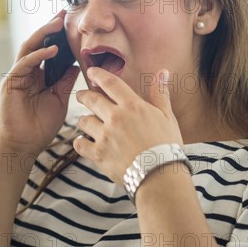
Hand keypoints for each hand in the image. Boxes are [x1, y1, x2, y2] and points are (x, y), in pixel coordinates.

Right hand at [0, 11, 79, 154]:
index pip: (47, 49)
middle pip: (37, 43)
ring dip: (43, 34)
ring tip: (58, 23)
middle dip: (50, 27)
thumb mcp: (59, 100)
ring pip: (29, 48)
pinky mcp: (10, 82)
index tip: (70, 22)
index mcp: (38, 75)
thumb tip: (77, 65)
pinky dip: (38, 55)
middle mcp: (26, 72)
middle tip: (63, 13)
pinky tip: (52, 50)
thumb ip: (65, 82)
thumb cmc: (40, 126)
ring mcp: (17, 76)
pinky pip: (25, 63)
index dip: (57, 36)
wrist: (24, 146)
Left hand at [73, 67, 182, 185]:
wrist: (160, 174)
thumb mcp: (167, 116)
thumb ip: (160, 93)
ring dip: (84, 120)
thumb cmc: (167, 145)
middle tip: (81, 96)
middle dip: (84, 96)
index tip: (91, 72)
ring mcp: (104, 136)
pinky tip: (82, 142)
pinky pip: (80, 145)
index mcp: (132, 106)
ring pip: (84, 122)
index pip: (110, 83)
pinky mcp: (98, 154)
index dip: (98, 74)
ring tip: (86, 122)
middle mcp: (115, 118)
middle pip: (91, 100)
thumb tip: (163, 72)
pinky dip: (79, 143)